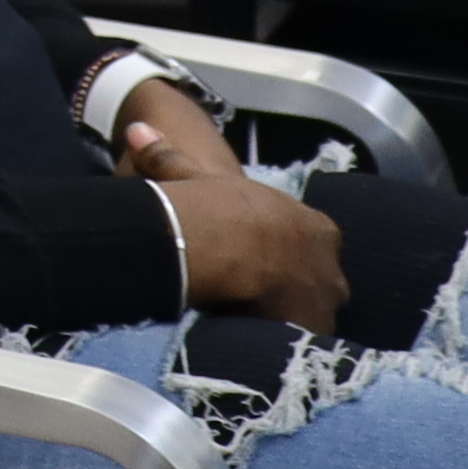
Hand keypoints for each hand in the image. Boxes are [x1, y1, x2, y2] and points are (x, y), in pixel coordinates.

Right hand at [115, 97, 343, 325]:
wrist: (224, 245)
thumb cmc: (217, 208)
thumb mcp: (196, 178)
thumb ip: (171, 158)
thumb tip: (137, 129)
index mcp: (316, 227)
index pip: (310, 243)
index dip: (285, 252)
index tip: (256, 257)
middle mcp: (330, 264)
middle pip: (317, 281)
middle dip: (296, 287)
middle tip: (257, 293)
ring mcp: (326, 300)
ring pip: (312, 312)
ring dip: (291, 316)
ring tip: (254, 321)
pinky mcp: (313, 329)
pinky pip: (301, 338)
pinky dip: (283, 338)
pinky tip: (256, 339)